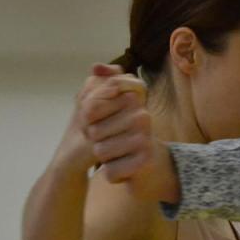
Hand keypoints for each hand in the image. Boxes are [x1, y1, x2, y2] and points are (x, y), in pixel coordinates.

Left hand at [79, 65, 178, 201]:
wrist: (152, 164)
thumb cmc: (129, 132)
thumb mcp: (118, 104)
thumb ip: (106, 83)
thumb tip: (96, 66)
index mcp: (134, 98)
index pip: (90, 108)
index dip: (86, 120)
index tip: (96, 123)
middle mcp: (142, 116)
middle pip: (93, 132)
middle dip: (95, 140)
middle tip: (110, 142)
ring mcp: (144, 138)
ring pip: (100, 151)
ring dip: (103, 158)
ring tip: (118, 154)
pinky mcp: (145, 161)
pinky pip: (110, 170)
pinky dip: (113, 173)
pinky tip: (124, 168)